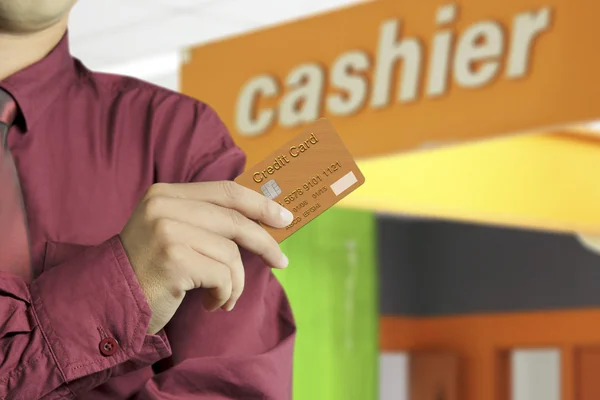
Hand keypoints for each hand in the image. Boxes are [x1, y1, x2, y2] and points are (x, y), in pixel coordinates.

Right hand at [119, 181, 293, 333]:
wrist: (105, 302)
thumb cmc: (149, 271)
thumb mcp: (174, 234)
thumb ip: (207, 221)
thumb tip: (262, 220)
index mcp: (166, 193)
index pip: (226, 191)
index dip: (260, 204)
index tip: (284, 217)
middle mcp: (164, 206)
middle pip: (235, 220)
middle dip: (265, 242)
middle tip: (282, 262)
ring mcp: (167, 231)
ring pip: (231, 253)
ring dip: (235, 282)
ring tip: (223, 297)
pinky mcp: (173, 259)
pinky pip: (222, 276)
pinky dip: (224, 295)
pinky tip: (210, 304)